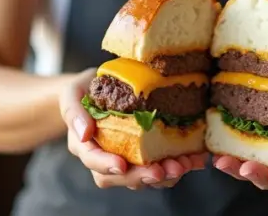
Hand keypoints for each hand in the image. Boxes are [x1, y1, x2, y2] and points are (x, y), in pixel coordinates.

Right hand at [59, 68, 207, 189]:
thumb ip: (73, 111)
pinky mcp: (146, 155)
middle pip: (121, 176)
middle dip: (143, 176)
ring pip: (144, 177)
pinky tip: (194, 158)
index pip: (93, 161)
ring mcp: (127, 159)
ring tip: (183, 165)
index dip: (107, 165)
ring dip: (165, 174)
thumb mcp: (72, 93)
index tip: (121, 165)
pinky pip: (161, 167)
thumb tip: (83, 134)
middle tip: (163, 170)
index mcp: (86, 146)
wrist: (98, 89)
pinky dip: (179, 164)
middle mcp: (106, 158)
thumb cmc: (84, 90)